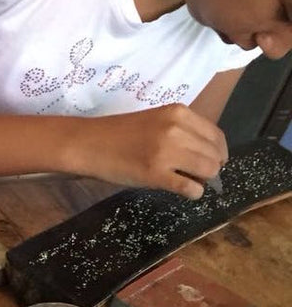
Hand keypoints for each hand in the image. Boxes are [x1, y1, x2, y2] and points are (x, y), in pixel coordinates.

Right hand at [73, 104, 227, 198]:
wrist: (89, 145)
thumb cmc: (120, 135)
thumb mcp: (156, 121)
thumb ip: (182, 131)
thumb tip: (207, 156)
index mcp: (179, 113)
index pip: (216, 136)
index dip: (217, 153)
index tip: (209, 162)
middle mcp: (177, 130)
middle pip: (214, 155)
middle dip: (211, 168)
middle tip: (196, 175)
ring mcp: (166, 153)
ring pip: (208, 171)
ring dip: (203, 180)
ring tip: (188, 182)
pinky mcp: (155, 175)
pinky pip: (190, 188)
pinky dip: (193, 193)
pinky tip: (185, 192)